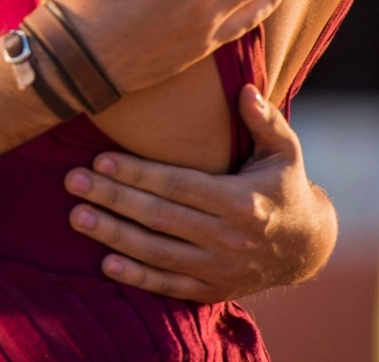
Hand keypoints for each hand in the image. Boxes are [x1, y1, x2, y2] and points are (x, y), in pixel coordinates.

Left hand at [64, 86, 336, 301]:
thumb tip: (245, 89)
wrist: (306, 248)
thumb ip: (264, 121)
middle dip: (113, 198)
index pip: (179, 185)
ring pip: (156, 252)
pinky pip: (169, 284)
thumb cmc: (285, 187)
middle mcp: (228, 238)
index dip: (139, 174)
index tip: (101, 160)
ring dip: (113, 235)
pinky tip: (105, 262)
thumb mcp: (286, 151)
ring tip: (77, 216)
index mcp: (242, 201)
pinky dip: (137, 277)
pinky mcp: (212, 289)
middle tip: (72, 182)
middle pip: (159, 217)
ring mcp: (219, 268)